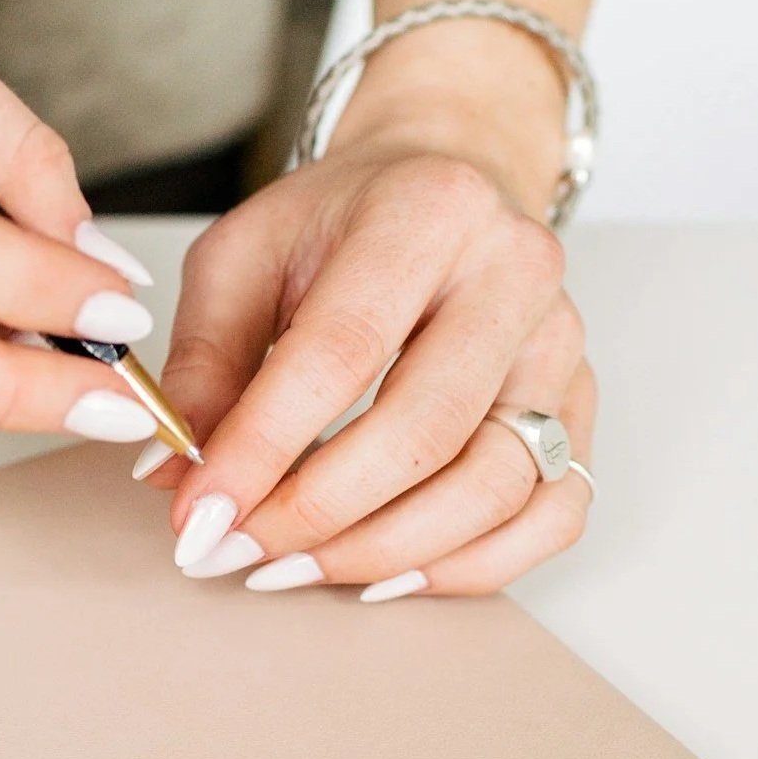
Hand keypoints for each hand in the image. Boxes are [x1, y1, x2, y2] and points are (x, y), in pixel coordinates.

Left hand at [138, 92, 595, 600]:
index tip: (199, 513)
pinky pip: (553, 513)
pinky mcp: (581, 402)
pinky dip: (470, 564)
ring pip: (497, 485)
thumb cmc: (340, 223)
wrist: (443, 185)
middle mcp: (515, 274)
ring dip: (386, 549)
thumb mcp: (243, 257)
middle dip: (318, 513)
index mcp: (427, 211)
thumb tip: (176, 478)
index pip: (342, 351)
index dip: (265, 446)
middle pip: (426, 430)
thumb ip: (204, 362)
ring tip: (296, 568)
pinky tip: (387, 573)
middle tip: (236, 550)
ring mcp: (561, 344)